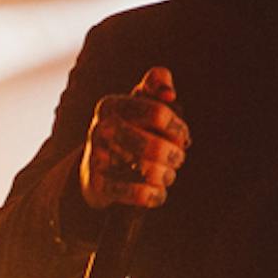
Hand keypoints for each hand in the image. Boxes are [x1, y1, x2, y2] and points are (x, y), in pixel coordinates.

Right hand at [81, 68, 185, 214]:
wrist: (94, 168)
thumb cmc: (128, 128)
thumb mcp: (140, 101)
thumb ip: (157, 83)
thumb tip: (169, 93)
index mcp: (112, 104)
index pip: (160, 113)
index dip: (179, 129)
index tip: (183, 137)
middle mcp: (101, 128)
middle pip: (157, 148)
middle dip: (176, 157)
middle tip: (178, 159)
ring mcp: (96, 157)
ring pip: (150, 172)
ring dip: (167, 176)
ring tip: (167, 175)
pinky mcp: (98, 185)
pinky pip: (139, 194)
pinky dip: (155, 195)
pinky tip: (157, 192)